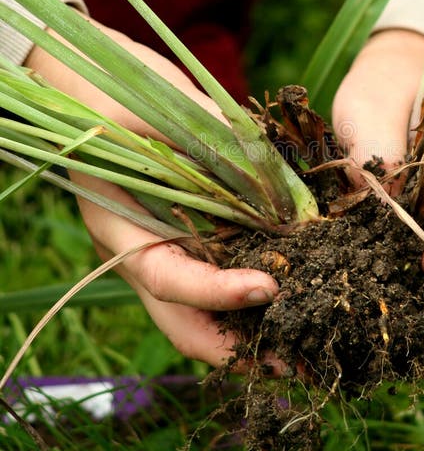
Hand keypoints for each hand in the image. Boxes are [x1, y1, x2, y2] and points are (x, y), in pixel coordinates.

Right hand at [25, 17, 277, 364]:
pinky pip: (218, 282)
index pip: (165, 277)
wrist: (89, 89)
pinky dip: (252, 301)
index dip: (215, 290)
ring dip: (250, 336)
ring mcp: (165, 250)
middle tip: (297, 361)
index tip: (269, 286)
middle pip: (182, 320)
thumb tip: (266, 162)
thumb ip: (201, 133)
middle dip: (236, 349)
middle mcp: (141, 251)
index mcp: (117, 227)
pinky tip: (298, 300)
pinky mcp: (189, 239)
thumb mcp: (146, 104)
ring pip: (202, 314)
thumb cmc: (108, 92)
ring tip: (306, 345)